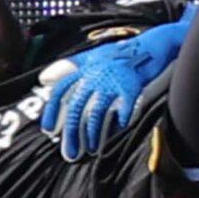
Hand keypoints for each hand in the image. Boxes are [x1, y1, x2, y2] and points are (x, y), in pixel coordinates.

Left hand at [39, 19, 189, 160]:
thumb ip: (73, 65)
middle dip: (71, 133)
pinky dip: (120, 122)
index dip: (52, 111)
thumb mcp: (96, 54)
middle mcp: (96, 74)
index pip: (61, 90)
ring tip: (93, 148)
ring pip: (96, 113)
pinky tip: (120, 129)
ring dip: (93, 134)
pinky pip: (123, 111)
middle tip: (71, 153)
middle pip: (76, 108)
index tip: (48, 130)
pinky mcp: (131, 86)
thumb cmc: (124, 52)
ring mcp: (113, 80)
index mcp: (86, 68)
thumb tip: (45, 76)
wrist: (153, 44)